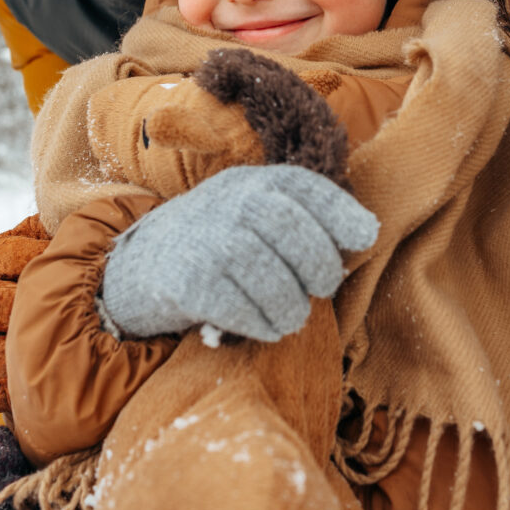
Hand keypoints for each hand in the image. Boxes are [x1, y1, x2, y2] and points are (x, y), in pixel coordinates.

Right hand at [99, 165, 377, 340]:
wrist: (142, 266)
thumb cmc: (216, 243)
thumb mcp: (252, 213)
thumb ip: (301, 217)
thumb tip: (367, 233)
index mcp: (253, 181)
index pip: (305, 187)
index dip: (341, 212)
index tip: (367, 238)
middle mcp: (230, 202)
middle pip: (294, 232)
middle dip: (320, 267)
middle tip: (321, 290)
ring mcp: (206, 240)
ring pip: (270, 278)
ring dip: (292, 307)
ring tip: (292, 317)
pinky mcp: (187, 281)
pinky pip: (239, 309)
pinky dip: (261, 324)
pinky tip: (266, 327)